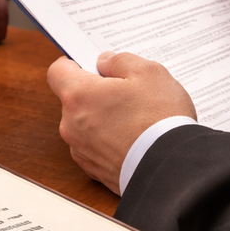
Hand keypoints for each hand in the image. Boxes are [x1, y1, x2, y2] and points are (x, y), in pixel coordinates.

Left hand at [46, 52, 195, 193]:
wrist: (172, 168)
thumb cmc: (160, 119)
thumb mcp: (148, 73)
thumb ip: (119, 61)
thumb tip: (104, 63)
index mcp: (78, 96)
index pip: (57, 71)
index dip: (74, 64)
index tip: (93, 65)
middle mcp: (71, 124)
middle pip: (74, 99)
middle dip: (96, 92)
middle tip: (126, 92)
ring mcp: (81, 150)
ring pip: (85, 123)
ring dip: (103, 117)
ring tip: (135, 118)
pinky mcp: (93, 169)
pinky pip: (95, 145)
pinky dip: (109, 140)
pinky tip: (133, 138)